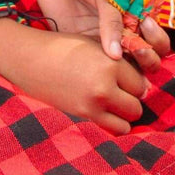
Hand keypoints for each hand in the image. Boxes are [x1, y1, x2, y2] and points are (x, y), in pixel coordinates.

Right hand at [0, 20, 151, 134]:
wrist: (31, 59)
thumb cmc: (63, 48)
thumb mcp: (93, 46)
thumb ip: (117, 62)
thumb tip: (143, 84)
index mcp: (110, 61)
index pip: (140, 81)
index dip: (134, 81)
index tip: (126, 80)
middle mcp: (105, 83)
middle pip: (138, 102)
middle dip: (131, 99)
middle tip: (120, 92)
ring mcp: (94, 102)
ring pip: (129, 119)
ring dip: (124, 113)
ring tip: (112, 103)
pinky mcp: (84, 115)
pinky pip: (114, 128)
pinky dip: (114, 123)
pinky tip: (103, 112)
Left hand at [28, 0, 169, 71]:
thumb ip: (112, 18)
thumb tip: (115, 53)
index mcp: (135, 12)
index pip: (156, 36)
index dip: (156, 38)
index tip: (146, 25)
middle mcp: (124, 30)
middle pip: (147, 57)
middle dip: (148, 58)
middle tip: (136, 47)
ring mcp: (105, 40)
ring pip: (126, 67)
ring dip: (128, 69)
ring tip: (117, 56)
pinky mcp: (85, 46)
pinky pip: (99, 66)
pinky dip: (101, 70)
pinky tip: (97, 61)